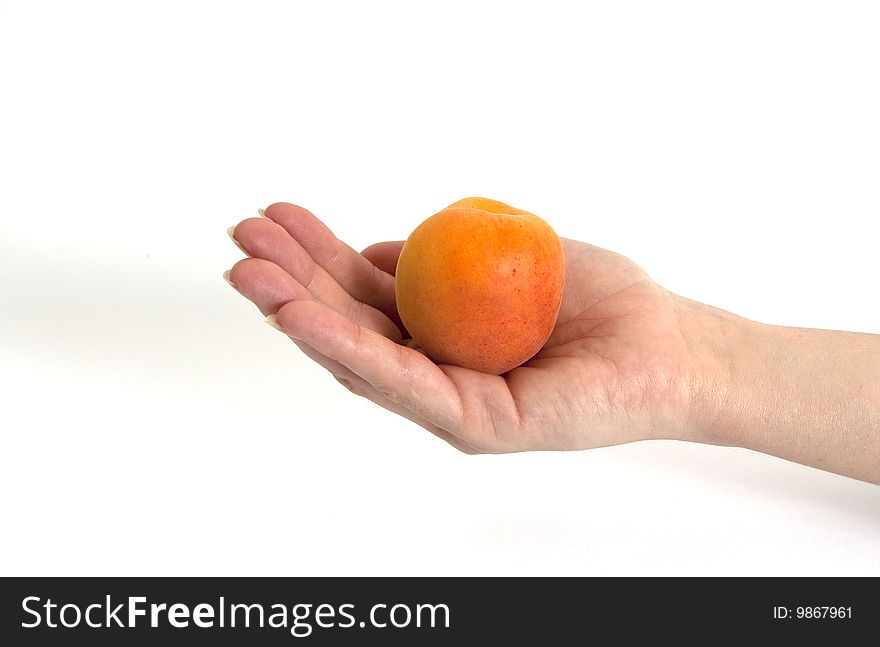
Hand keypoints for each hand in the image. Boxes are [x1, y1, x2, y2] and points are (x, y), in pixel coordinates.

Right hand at [226, 203, 701, 453]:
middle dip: (288, 284)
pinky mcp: (476, 426)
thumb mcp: (502, 257)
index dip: (313, 260)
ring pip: (360, 361)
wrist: (669, 343)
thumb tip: (374, 252)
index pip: (361, 300)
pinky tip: (303, 318)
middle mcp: (435, 374)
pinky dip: (348, 349)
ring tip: (250, 274)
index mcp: (438, 336)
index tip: (273, 219)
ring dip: (300, 316)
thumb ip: (436, 263)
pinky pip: (403, 384)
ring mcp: (450, 405)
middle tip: (239, 240)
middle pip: (348, 330)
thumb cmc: (597, 300)